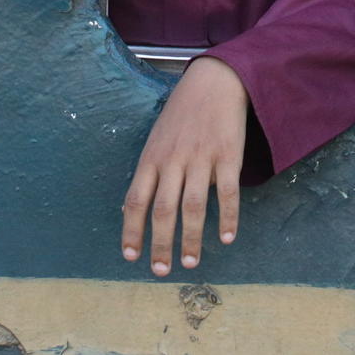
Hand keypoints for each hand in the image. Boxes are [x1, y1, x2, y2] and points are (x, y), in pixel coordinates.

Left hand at [120, 56, 245, 274]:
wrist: (214, 82)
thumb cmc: (182, 114)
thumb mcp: (155, 140)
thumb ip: (145, 174)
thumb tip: (127, 208)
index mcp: (152, 157)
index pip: (136, 199)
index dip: (131, 230)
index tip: (131, 255)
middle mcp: (173, 160)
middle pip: (163, 209)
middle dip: (160, 244)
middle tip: (161, 271)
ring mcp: (201, 158)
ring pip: (193, 206)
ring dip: (191, 238)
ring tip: (190, 263)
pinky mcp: (227, 155)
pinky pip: (227, 192)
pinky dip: (227, 217)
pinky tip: (226, 237)